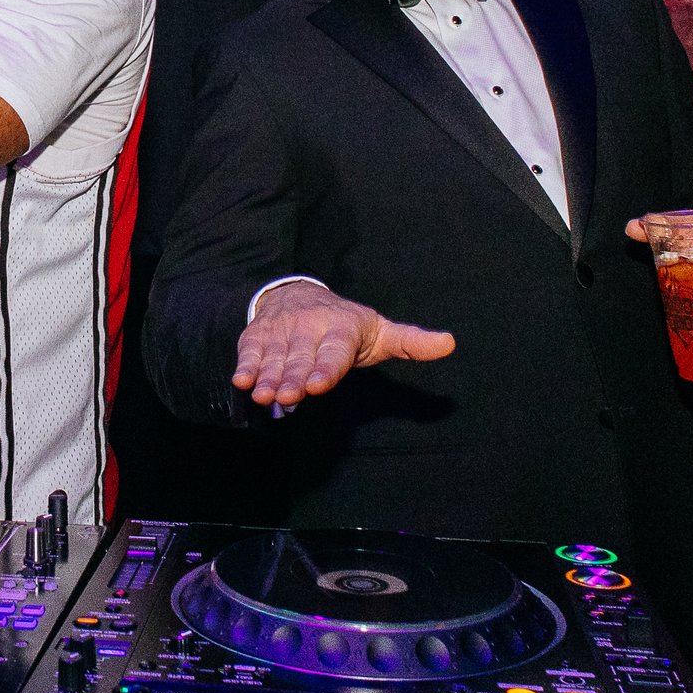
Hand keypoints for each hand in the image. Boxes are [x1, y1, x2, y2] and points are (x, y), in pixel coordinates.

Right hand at [232, 279, 455, 407]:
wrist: (297, 295)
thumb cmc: (346, 326)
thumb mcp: (380, 332)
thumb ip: (410, 342)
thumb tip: (450, 343)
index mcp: (341, 330)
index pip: (333, 352)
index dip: (326, 370)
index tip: (318, 386)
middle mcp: (309, 329)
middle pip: (301, 359)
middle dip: (294, 379)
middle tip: (288, 397)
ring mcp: (281, 331)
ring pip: (275, 359)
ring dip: (268, 378)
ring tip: (264, 395)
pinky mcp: (258, 336)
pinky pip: (251, 352)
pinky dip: (246, 365)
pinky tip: (242, 380)